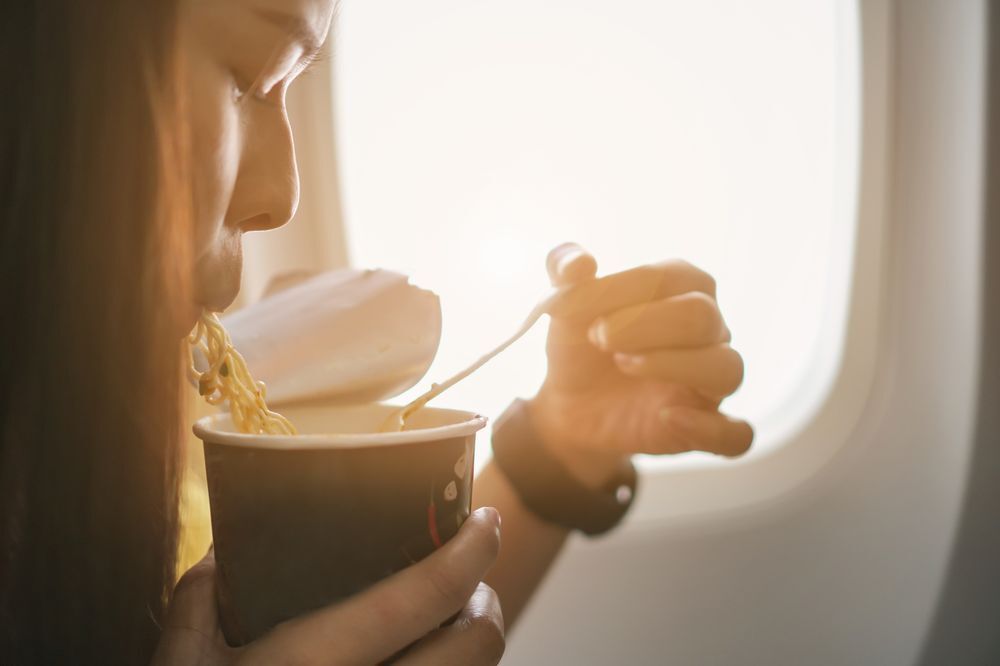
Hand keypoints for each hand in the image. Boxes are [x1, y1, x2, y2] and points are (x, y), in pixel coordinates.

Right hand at [152, 507, 504, 665]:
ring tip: (449, 625)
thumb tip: (222, 551)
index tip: (484, 520)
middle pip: (478, 643)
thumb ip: (199, 600)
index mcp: (317, 660)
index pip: (429, 592)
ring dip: (475, 647)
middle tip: (465, 580)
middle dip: (485, 601)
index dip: (473, 548)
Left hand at [528, 243, 753, 487]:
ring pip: (726, 368)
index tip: (572, 306)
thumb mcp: (564, 303)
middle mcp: (710, 330)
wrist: (570, 405)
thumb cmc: (581, 344)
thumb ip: (564, 268)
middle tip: (599, 338)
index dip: (620, 290)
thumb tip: (579, 263)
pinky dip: (709, 428)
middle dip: (645, 324)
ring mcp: (711, 380)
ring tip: (623, 364)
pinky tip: (666, 416)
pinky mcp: (704, 426)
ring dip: (672, 365)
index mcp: (684, 288)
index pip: (672, 277)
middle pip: (703, 317)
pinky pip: (735, 433)